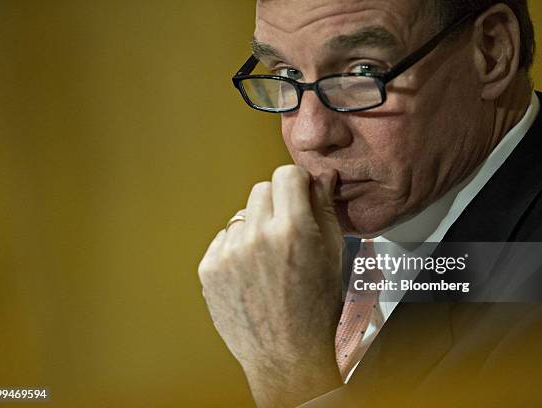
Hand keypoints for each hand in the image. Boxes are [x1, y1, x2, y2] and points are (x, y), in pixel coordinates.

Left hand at [198, 165, 343, 406]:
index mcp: (293, 230)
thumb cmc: (316, 309)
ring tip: (269, 257)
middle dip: (277, 202)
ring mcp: (229, 253)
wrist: (285, 355)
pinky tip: (252, 271)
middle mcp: (257, 237)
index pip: (285, 175)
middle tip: (287, 229)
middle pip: (262, 189)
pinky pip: (224, 238)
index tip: (300, 194)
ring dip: (256, 226)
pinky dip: (237, 248)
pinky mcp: (209, 268)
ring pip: (242, 214)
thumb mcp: (332, 256)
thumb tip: (322, 176)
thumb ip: (325, 209)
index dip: (297, 183)